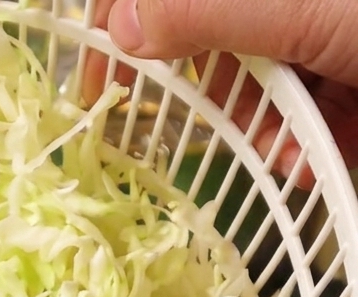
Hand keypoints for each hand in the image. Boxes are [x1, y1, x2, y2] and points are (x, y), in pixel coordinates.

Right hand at [90, 0, 357, 179]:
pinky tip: (318, 152)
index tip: (94, 82)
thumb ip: (203, 8)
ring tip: (292, 150)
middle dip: (216, 95)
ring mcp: (310, 35)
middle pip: (208, 42)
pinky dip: (299, 140)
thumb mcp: (297, 5)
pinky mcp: (339, 74)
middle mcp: (277, 4)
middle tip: (228, 129)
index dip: (117, 19)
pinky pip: (295, 110)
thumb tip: (121, 28)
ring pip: (252, 85)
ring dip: (263, 129)